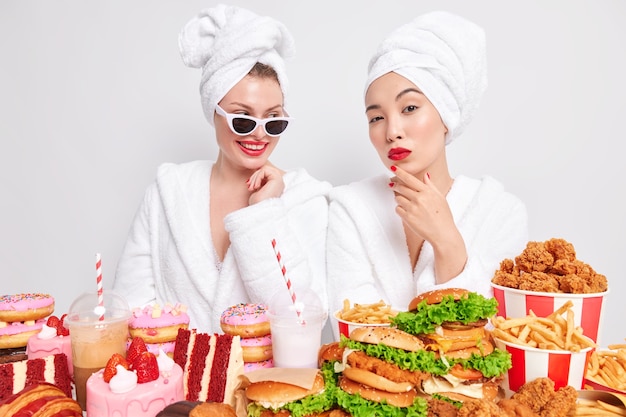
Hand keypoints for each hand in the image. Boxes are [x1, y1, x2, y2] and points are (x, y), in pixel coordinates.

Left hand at [247, 164, 284, 204]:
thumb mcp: (257, 188)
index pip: (265, 173)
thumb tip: (256, 168)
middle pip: (265, 169)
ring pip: (265, 168)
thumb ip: (259, 179)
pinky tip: (256, 186)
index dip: (255, 177)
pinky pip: (264, 170)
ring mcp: (279, 181)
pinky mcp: (277, 179)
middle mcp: (279, 183)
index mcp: (275, 186)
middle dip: (254, 176)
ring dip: (255, 177)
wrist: (258, 212)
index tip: (249, 185)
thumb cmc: (257, 204)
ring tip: (252, 187)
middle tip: (249, 186)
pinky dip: (257, 177)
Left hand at [390, 166, 466, 280]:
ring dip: (399, 199)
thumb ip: (431, 186)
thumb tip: (425, 175)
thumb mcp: (440, 198)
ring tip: (407, 203)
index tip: (393, 167)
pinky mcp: (408, 218)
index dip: (400, 172)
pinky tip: (407, 212)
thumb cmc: (443, 217)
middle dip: (395, 185)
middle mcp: (419, 198)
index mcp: (427, 192)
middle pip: (401, 187)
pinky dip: (400, 209)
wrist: (443, 234)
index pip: (410, 179)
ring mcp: (413, 208)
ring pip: (398, 198)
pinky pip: (397, 209)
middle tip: (393, 185)